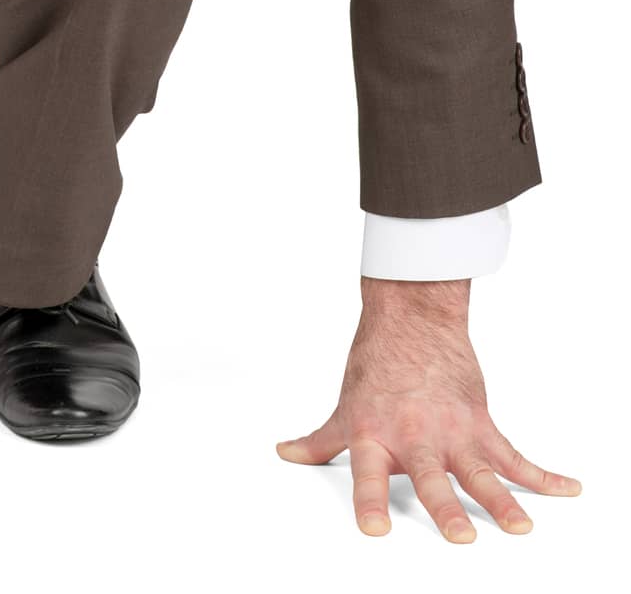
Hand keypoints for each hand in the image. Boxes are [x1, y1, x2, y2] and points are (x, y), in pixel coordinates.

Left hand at [275, 277, 581, 539]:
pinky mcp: (480, 424)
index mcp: (376, 434)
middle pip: (431, 477)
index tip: (375, 531)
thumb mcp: (347, 406)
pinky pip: (515, 456)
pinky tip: (568, 489)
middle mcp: (415, 436)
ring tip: (520, 527)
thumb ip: (322, 440)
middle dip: (446, 507)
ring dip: (503, 501)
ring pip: (481, 472)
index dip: (370, 502)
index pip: (367, 474)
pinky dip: (544, 475)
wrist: (412, 319)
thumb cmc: (377, 366)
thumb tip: (288, 455)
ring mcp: (452, 431)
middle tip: (462, 537)